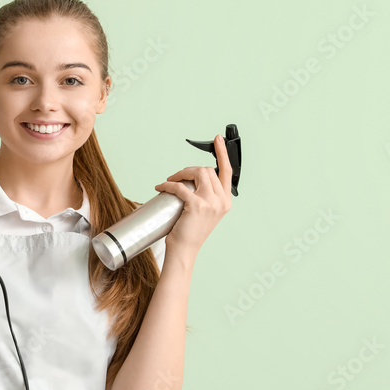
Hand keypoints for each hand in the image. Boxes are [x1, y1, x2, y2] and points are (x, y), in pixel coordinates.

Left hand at [153, 134, 232, 261]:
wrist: (185, 250)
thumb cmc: (190, 232)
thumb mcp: (204, 212)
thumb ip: (206, 196)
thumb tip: (190, 180)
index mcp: (225, 201)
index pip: (227, 171)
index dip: (223, 154)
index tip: (219, 140)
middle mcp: (222, 201)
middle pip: (207, 170)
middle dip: (189, 169)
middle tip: (176, 176)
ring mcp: (211, 203)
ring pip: (197, 173)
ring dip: (180, 173)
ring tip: (170, 180)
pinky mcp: (198, 205)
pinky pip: (181, 187)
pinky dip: (169, 184)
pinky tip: (161, 187)